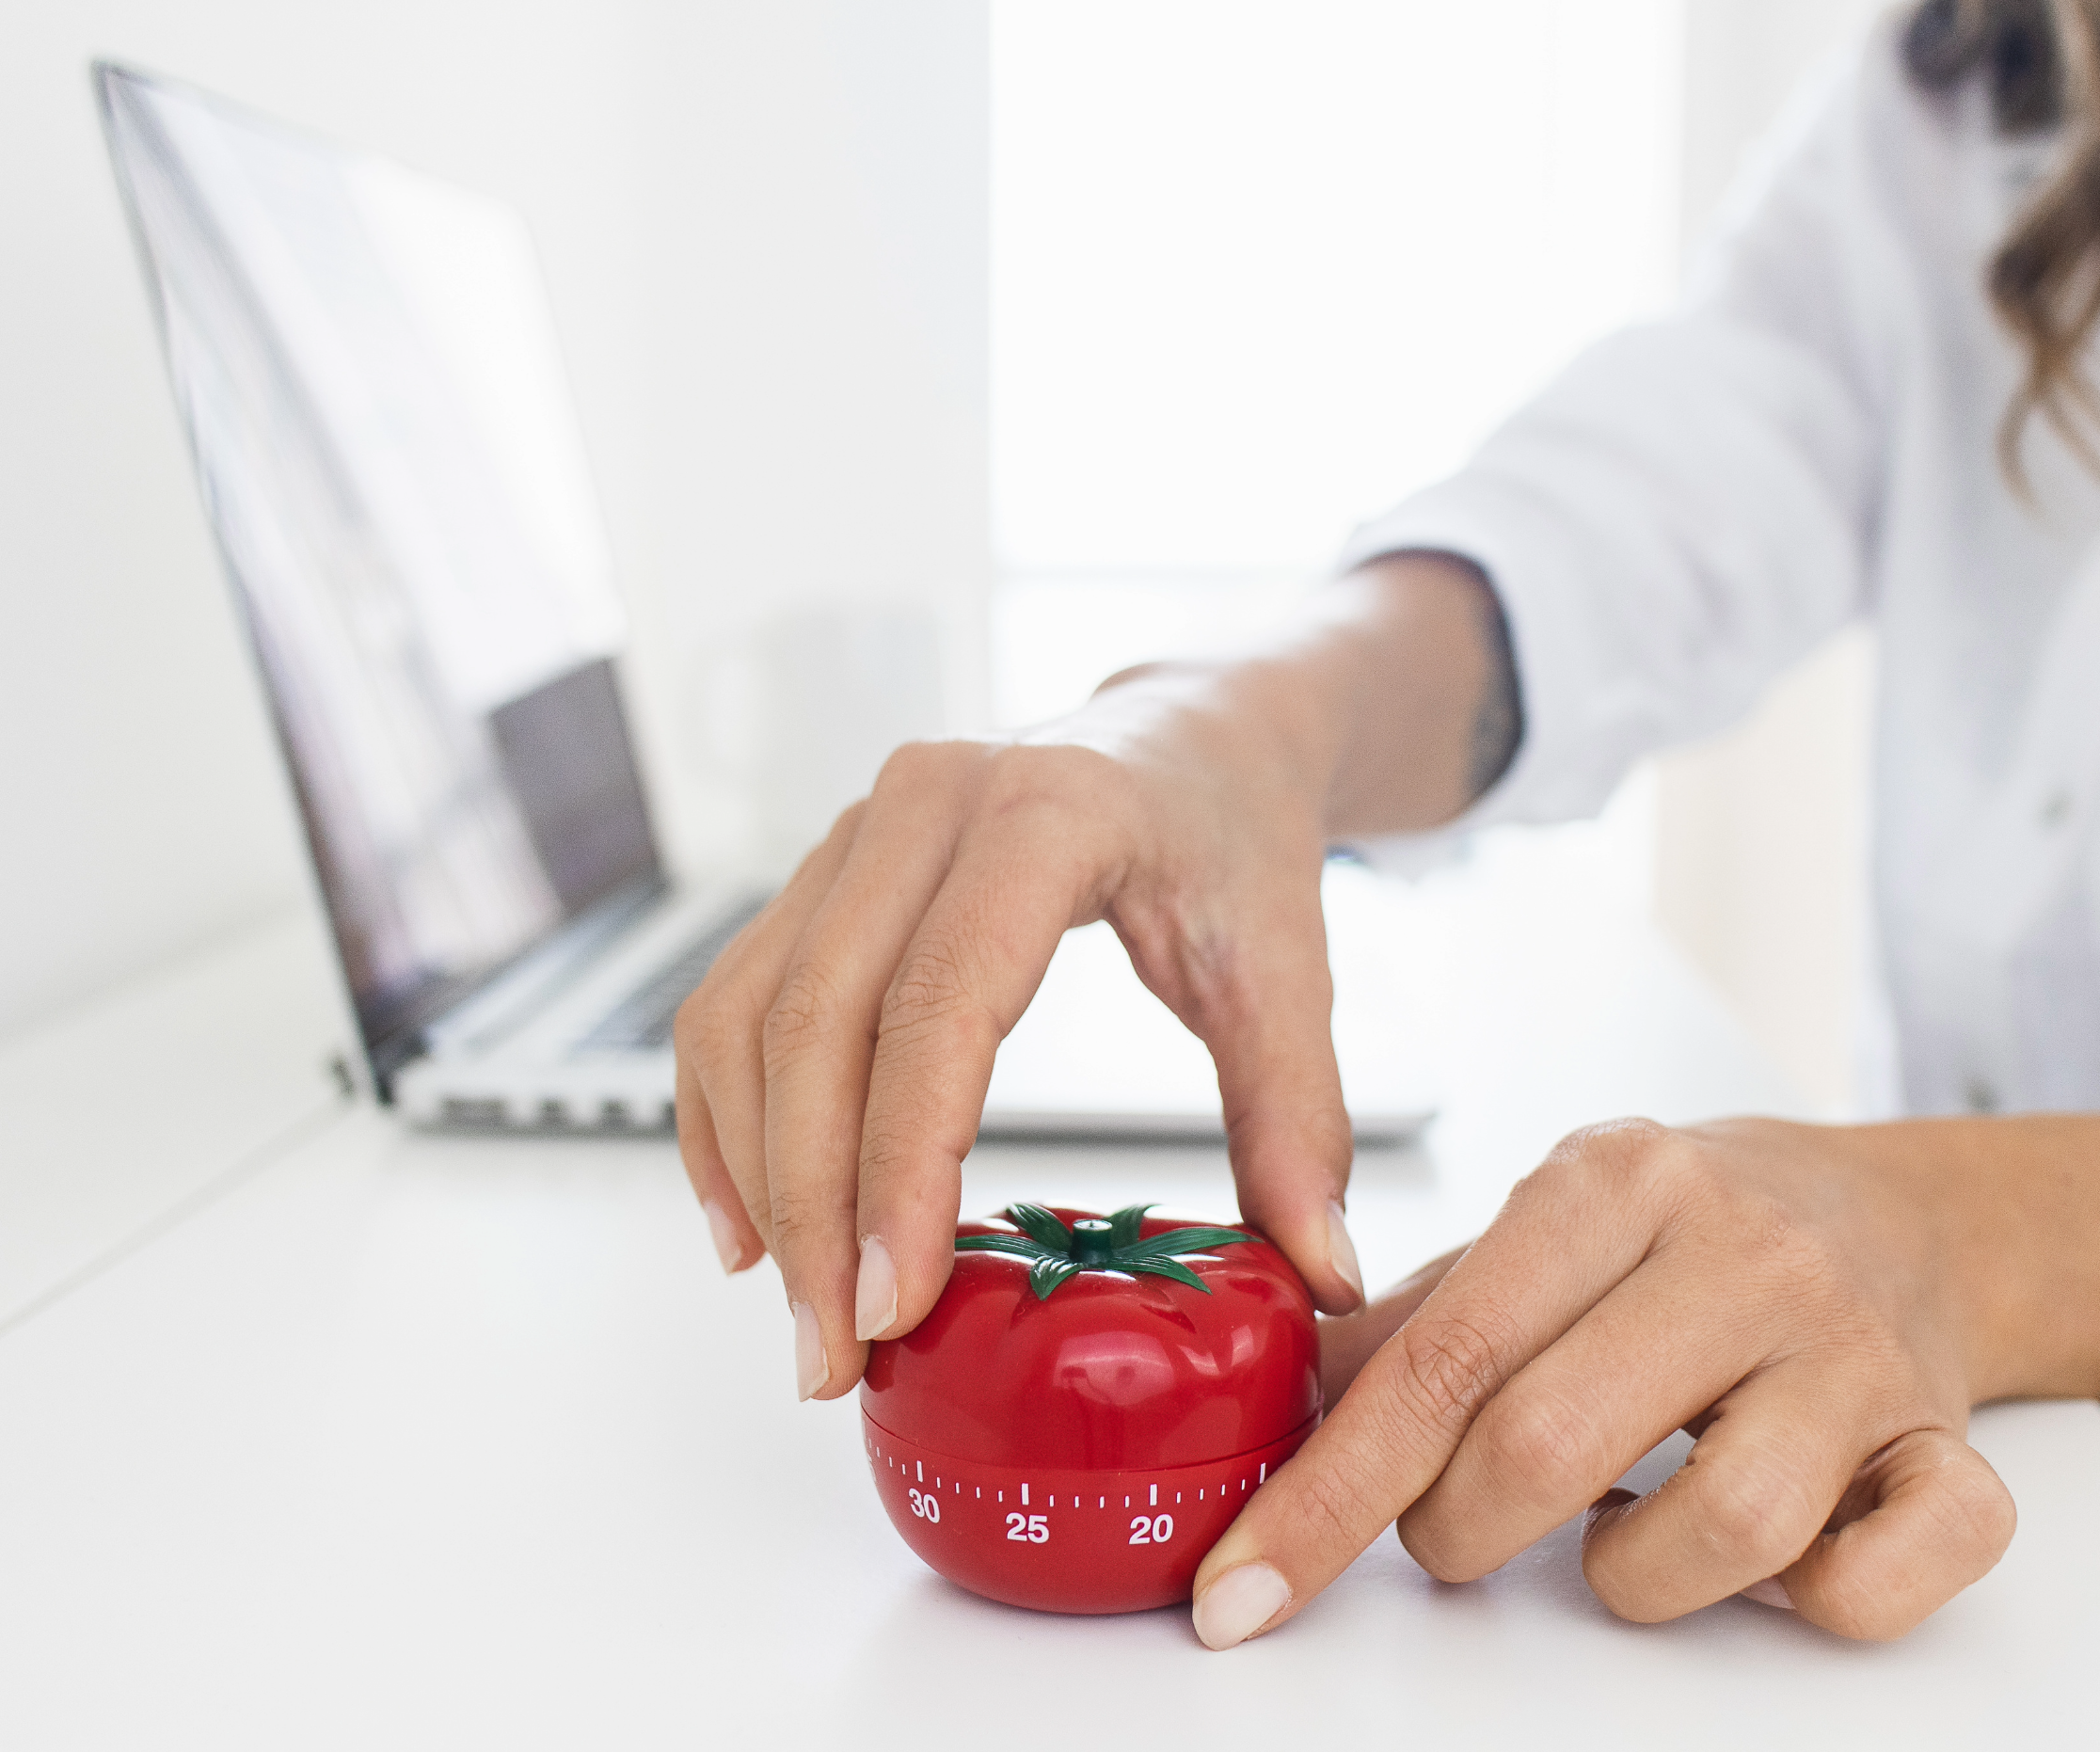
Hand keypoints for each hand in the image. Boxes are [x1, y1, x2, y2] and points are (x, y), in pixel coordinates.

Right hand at [672, 664, 1364, 1397]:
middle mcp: (925, 805)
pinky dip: (726, 1120)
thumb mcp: (1286, 968)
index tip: (893, 1301)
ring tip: (800, 1316)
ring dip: (758, 1178)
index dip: (900, 1165)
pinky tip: (750, 1226)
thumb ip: (1300, 1122)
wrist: (1193, 732)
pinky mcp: (820, 869)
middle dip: (814, 1205)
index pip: (940, 1005)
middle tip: (833, 1352)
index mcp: (1047, 814)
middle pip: (820, 1021)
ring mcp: (856, 830)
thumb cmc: (1232, 834)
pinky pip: (731, 999)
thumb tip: (1320, 1274)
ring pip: (753, 1016)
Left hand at [1200, 1117, 2014, 1644]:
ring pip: (1724, 1528)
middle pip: (1549, 1445)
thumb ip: (1412, 1326)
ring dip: (1632, 1578)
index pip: (1441, 1360)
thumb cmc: (1688, 1234)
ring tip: (1619, 1533)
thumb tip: (1274, 1420)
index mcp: (1616, 1183)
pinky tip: (1773, 1559)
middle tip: (1458, 1534)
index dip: (1327, 1497)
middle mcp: (1743, 1253)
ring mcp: (1856, 1351)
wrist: (1896, 1210)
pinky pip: (1886, 1579)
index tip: (1242, 1593)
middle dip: (1459, 1535)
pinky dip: (1818, 1603)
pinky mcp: (1949, 1445)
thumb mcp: (1541, 1234)